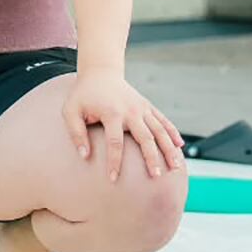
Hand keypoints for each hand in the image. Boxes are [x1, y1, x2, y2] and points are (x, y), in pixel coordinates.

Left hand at [63, 70, 185, 182]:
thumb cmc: (83, 95)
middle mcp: (130, 111)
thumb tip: (84, 156)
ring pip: (160, 130)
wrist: (99, 72)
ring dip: (168, 148)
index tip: (113, 178)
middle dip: (151, 158)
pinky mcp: (147, 106)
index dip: (114, 162)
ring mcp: (141, 108)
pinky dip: (173, 132)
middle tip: (155, 177)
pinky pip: (163, 120)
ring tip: (176, 167)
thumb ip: (76, 133)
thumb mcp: (71, 110)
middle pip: (145, 137)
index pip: (114, 142)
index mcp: (111, 113)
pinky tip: (180, 147)